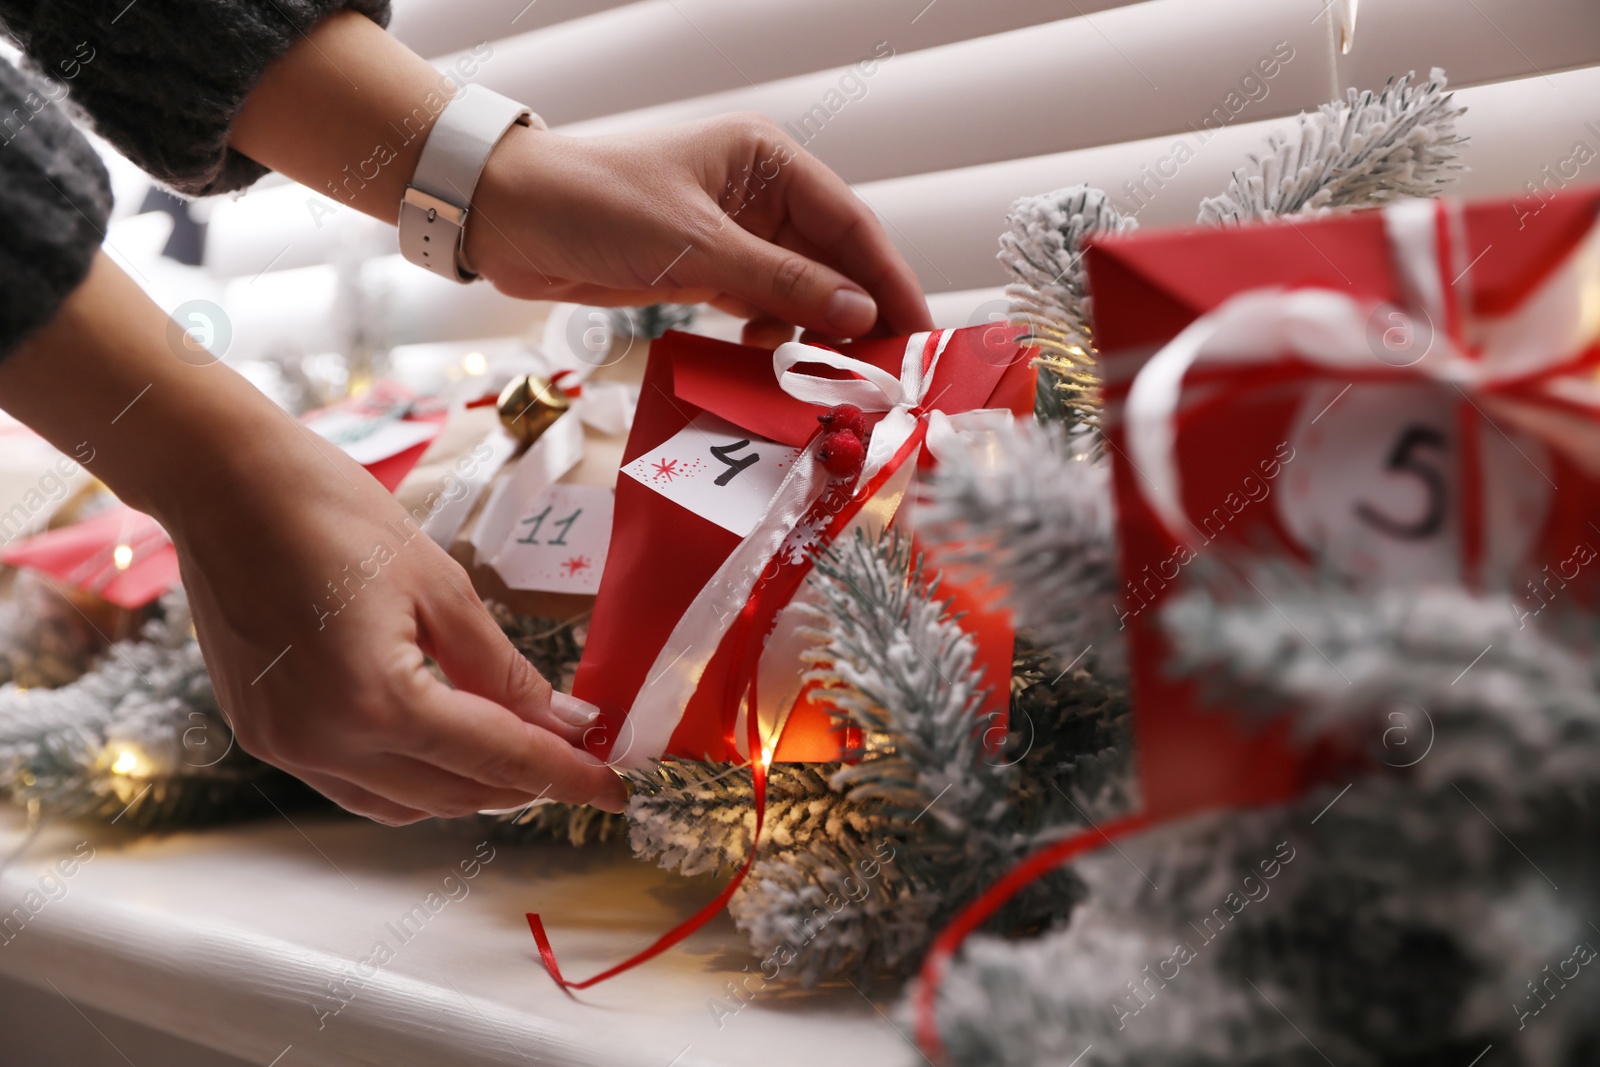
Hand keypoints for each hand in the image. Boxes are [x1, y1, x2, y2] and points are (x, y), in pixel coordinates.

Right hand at [0, 255, 625, 824]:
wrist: (224, 485)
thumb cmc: (334, 513)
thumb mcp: (441, 587)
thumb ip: (503, 669)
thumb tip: (564, 722)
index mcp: (377, 702)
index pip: (497, 758)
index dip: (566, 775)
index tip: (614, 790)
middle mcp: (325, 742)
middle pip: (452, 794)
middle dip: (522, 783)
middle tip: (575, 757)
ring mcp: (285, 746)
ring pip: (402, 804)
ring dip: (466, 789)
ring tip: (518, 752)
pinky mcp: (263, 735)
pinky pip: (353, 787)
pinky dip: (409, 780)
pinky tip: (444, 746)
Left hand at [462, 115, 934, 346]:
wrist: (508, 219)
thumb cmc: (596, 206)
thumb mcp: (696, 246)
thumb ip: (782, 282)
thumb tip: (859, 315)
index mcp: (768, 161)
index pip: (851, 224)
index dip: (890, 280)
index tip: (919, 333)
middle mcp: (760, 193)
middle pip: (834, 260)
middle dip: (859, 315)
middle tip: (887, 373)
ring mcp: (734, 233)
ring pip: (801, 289)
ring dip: (817, 332)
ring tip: (832, 377)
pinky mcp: (706, 268)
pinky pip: (763, 305)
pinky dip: (775, 335)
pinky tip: (771, 358)